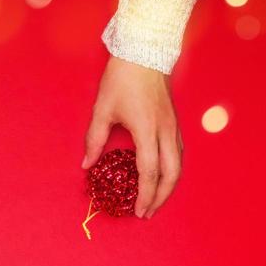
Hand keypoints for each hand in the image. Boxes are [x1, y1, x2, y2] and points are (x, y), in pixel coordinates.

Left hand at [82, 56, 182, 217]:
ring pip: (179, 165)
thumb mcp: (103, 109)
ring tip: (155, 200)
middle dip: (160, 197)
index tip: (137, 211)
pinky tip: (163, 177)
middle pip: (171, 174)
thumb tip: (87, 165)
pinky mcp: (176, 123)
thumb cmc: (122, 79)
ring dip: (168, 186)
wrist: (145, 52)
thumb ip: (94, 139)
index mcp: (146, 130)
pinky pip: (179, 154)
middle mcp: (165, 132)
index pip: (149, 171)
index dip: (144, 194)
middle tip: (147, 212)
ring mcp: (174, 127)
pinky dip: (172, 171)